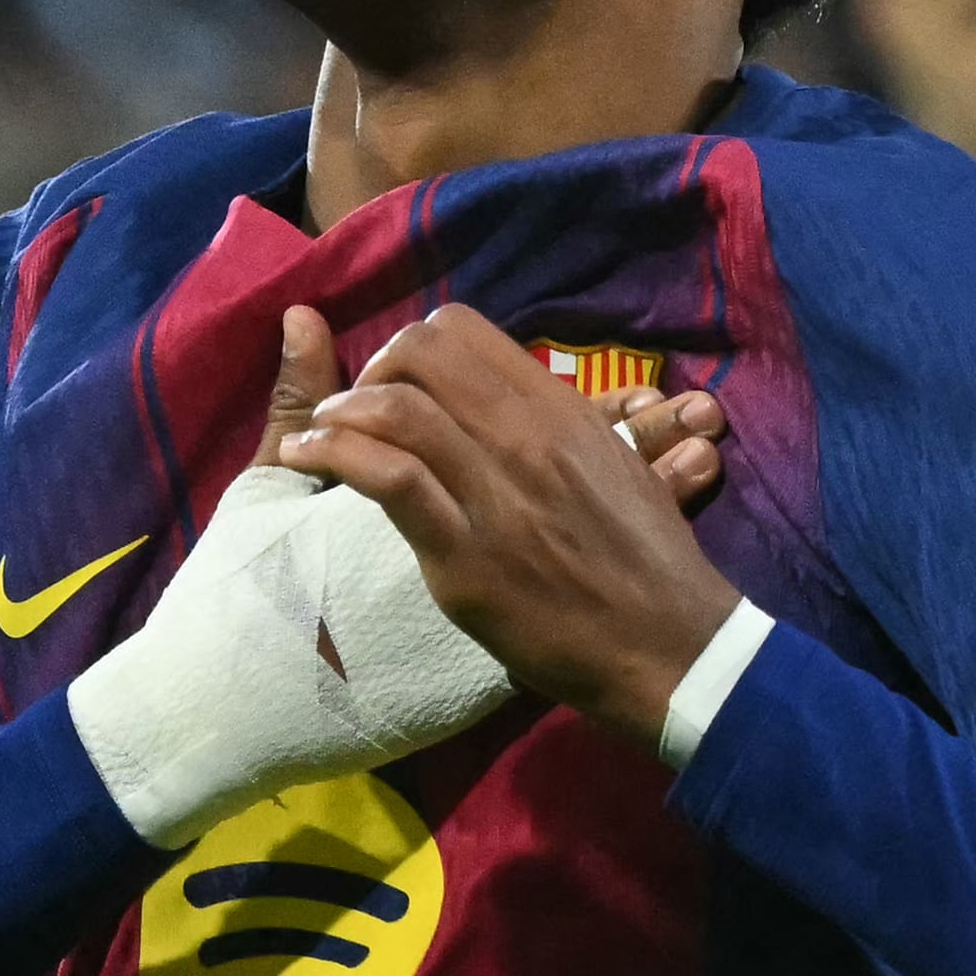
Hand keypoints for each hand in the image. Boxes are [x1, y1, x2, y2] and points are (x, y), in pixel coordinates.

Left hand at [285, 305, 750, 747]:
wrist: (669, 644)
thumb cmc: (648, 561)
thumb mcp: (621, 466)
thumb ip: (565, 425)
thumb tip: (518, 398)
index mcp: (561, 411)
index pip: (464, 331)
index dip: (416, 348)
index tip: (406, 384)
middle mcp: (526, 438)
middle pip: (421, 354)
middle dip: (373, 370)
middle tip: (359, 409)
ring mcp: (494, 495)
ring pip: (397, 408)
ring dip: (339, 412)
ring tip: (320, 434)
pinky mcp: (464, 557)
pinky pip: (388, 479)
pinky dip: (333, 454)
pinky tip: (306, 459)